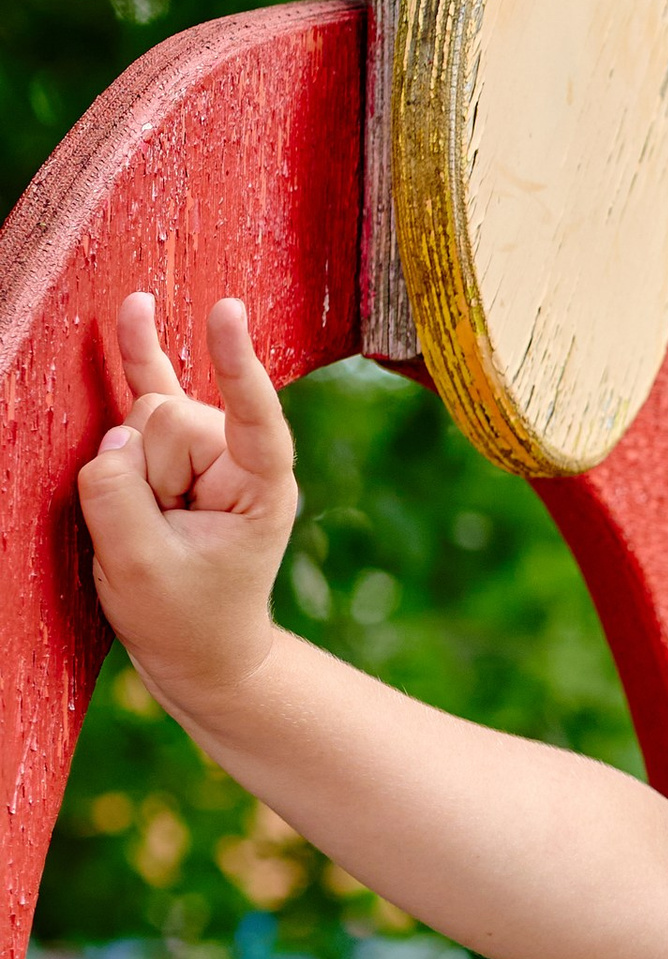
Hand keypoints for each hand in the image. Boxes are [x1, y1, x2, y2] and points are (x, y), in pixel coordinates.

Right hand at [77, 291, 298, 700]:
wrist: (195, 650)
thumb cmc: (183, 619)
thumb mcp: (140, 569)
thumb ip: (118, 499)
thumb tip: (113, 436)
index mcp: (262, 488)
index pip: (254, 418)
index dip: (237, 367)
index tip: (227, 312)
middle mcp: (239, 456)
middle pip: (167, 417)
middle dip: (144, 475)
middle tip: (161, 536)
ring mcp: (205, 448)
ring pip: (141, 416)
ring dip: (129, 473)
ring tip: (153, 524)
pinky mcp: (171, 448)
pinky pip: (150, 386)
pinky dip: (138, 350)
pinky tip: (135, 308)